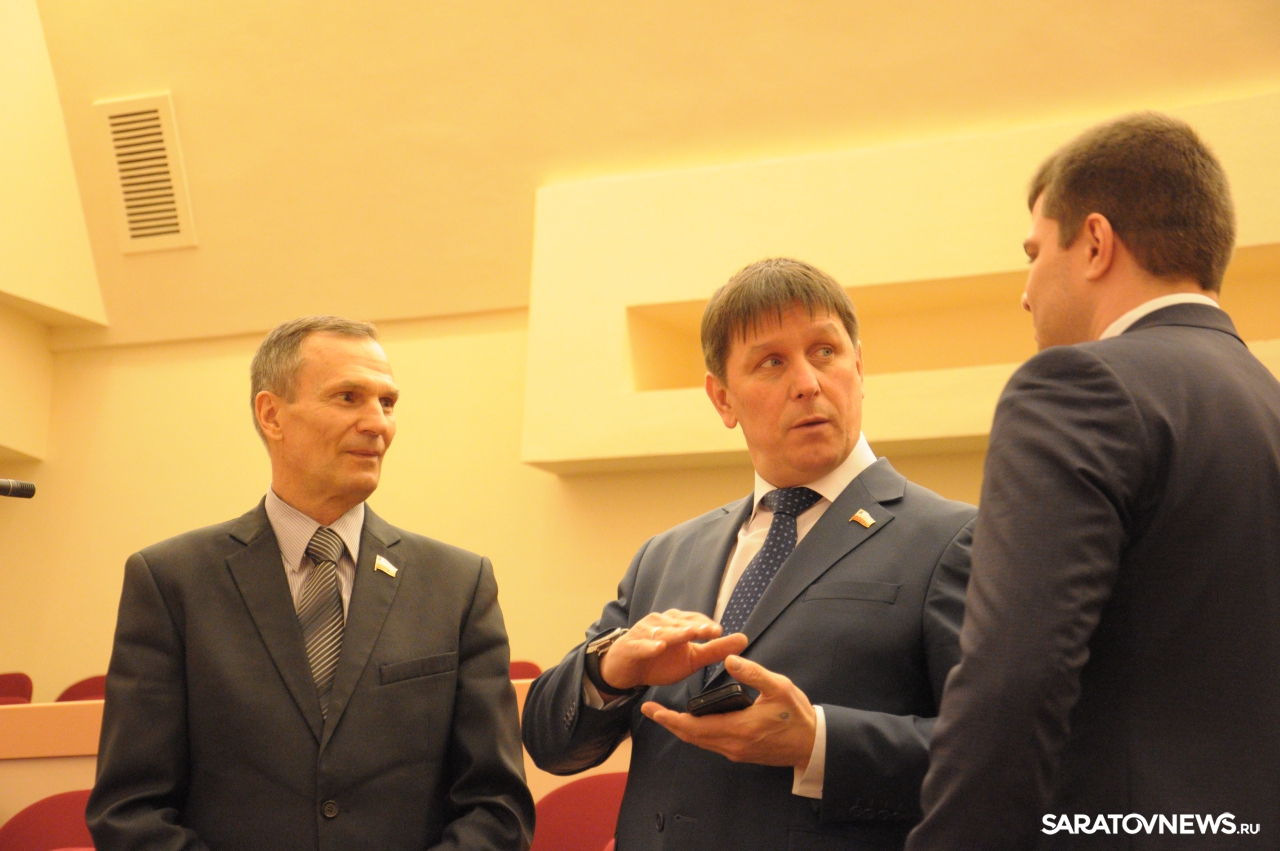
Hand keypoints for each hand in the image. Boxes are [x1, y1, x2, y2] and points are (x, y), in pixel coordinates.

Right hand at [597, 610, 747, 692]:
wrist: (626, 670)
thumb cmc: (660, 661)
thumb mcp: (691, 658)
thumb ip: (716, 649)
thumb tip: (744, 638)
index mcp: (676, 623)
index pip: (693, 619)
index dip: (706, 625)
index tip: (720, 631)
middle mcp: (660, 623)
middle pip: (680, 624)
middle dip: (695, 627)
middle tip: (711, 632)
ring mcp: (644, 633)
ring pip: (662, 632)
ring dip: (676, 633)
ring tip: (689, 635)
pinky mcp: (631, 646)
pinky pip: (641, 645)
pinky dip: (649, 646)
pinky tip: (659, 648)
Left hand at [640, 655, 816, 769]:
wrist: (813, 745)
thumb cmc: (797, 716)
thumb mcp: (779, 687)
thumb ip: (753, 673)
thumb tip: (729, 660)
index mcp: (738, 728)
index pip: (694, 727)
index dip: (670, 718)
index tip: (652, 709)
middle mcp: (732, 745)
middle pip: (691, 737)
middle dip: (669, 723)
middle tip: (650, 710)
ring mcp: (735, 752)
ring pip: (699, 742)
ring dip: (681, 729)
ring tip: (666, 714)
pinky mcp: (740, 753)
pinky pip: (710, 744)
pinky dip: (696, 733)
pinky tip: (692, 721)